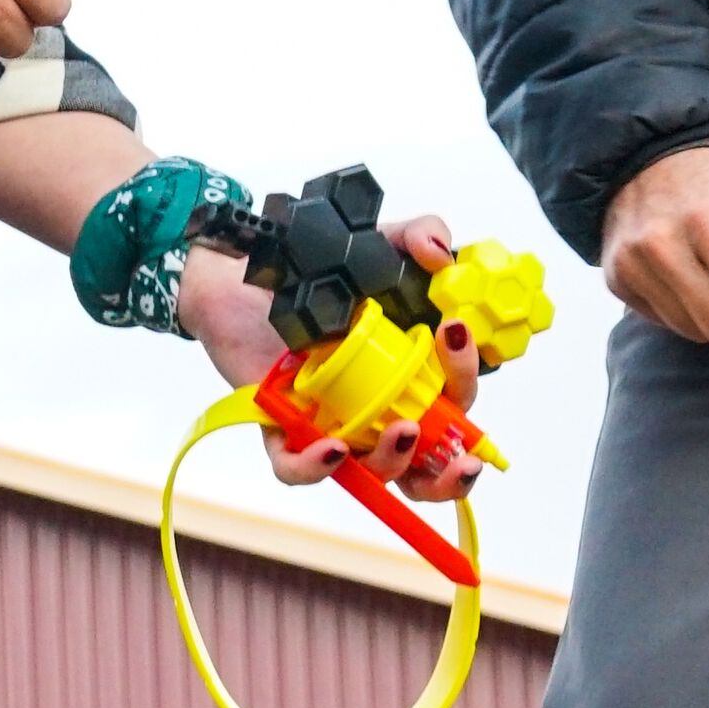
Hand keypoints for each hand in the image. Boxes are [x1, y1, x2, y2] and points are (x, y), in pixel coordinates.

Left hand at [176, 217, 481, 497]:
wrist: (243, 267)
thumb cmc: (313, 269)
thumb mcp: (374, 245)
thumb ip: (418, 235)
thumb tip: (440, 252)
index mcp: (408, 373)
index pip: (453, 399)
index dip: (465, 383)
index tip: (456, 339)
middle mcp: (375, 406)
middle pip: (425, 463)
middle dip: (451, 473)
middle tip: (463, 460)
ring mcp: (332, 421)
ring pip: (372, 472)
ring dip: (397, 462)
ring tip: (403, 430)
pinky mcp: (282, 426)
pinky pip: (296, 466)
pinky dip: (316, 466)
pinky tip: (334, 449)